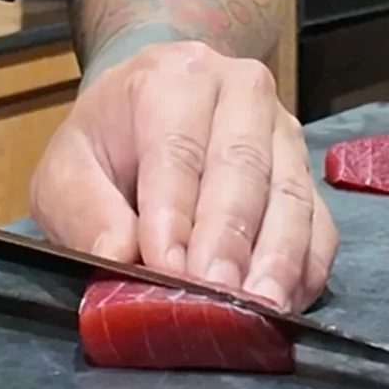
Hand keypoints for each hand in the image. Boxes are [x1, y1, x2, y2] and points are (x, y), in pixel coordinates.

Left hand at [31, 42, 337, 312]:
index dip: (176, 213)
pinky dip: (306, 267)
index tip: (169, 269)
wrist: (147, 108)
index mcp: (172, 79)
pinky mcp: (306, 172)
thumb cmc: (106, 144)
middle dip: (230, 239)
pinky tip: (285, 305)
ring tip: (260, 309)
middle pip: (244, 167)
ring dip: (278, 258)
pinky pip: (320, 222)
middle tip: (217, 295)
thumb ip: (85, 210)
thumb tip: (118, 257)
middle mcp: (239, 91)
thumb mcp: (68, 169)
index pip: (178, 150)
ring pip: (291, 194)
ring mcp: (282, 130)